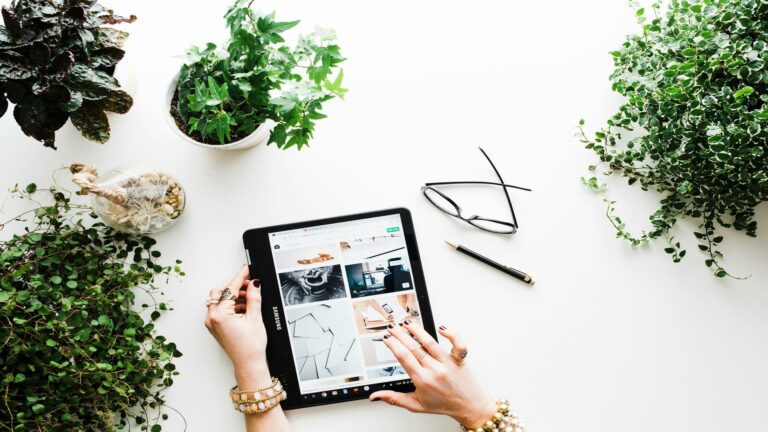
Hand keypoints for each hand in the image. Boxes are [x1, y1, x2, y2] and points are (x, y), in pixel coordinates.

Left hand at [204, 265, 270, 387]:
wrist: (248, 364)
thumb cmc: (250, 347)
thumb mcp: (255, 318)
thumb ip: (253, 297)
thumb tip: (254, 284)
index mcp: (220, 315)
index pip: (230, 289)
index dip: (240, 277)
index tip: (246, 270)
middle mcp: (212, 318)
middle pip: (219, 292)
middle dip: (234, 286)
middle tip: (248, 283)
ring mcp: (212, 323)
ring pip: (219, 300)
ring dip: (233, 296)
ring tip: (249, 298)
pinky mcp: (215, 326)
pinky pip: (220, 309)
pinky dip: (231, 305)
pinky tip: (244, 307)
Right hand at [369, 323, 496, 428]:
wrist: (469, 407)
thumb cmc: (444, 405)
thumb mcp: (416, 405)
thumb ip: (394, 399)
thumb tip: (376, 396)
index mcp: (423, 380)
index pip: (404, 358)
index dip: (393, 345)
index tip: (387, 338)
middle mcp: (435, 370)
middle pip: (414, 347)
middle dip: (401, 335)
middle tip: (392, 327)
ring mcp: (447, 363)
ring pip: (430, 342)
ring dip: (417, 330)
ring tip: (408, 323)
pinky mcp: (459, 359)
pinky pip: (457, 344)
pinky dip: (452, 334)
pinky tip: (442, 328)